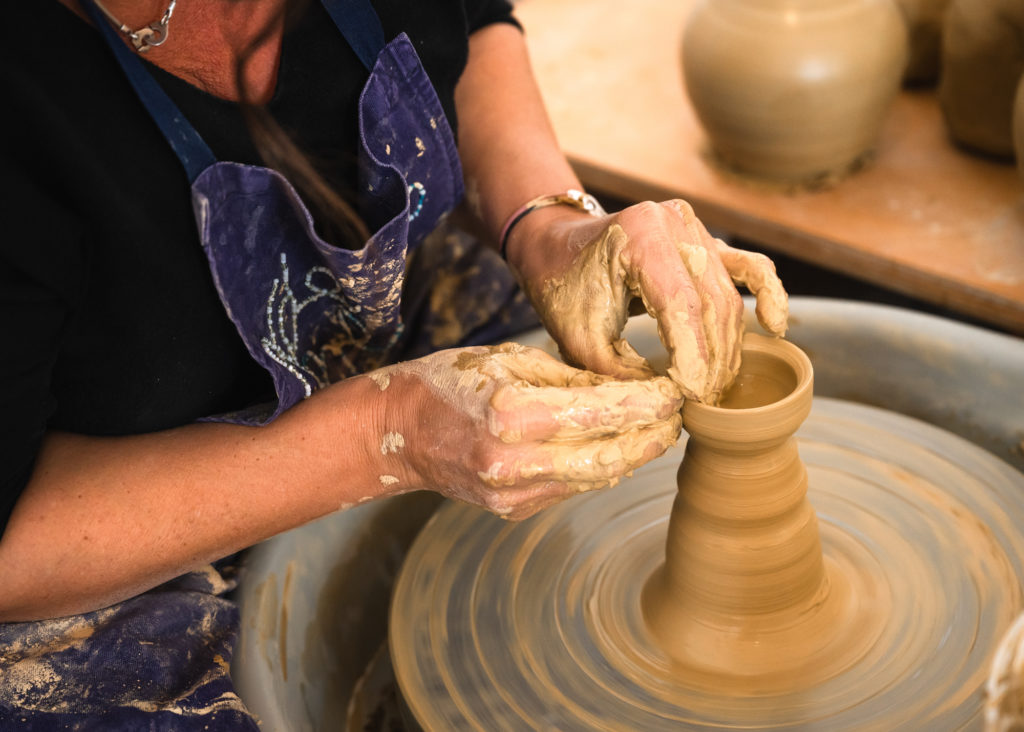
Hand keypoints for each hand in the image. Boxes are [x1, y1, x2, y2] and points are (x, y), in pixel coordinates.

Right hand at [375, 343, 682, 520]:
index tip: (675, 393)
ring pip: (596, 478)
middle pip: (609, 456)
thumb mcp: (510, 360)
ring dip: (633, 457)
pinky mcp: (513, 510)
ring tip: (658, 432)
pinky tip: (616, 449)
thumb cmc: (451, 382)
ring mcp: (512, 493)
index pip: (600, 413)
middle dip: (652, 439)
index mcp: (512, 413)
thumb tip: (630, 388)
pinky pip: (571, 488)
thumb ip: (571, 379)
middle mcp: (514, 461)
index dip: (646, 405)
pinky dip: (600, 468)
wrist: (398, 433)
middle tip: (679, 418)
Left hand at [506, 199, 788, 403]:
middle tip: (705, 402)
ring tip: (719, 386)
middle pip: (713, 303)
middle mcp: (674, 223)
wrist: (554, 246)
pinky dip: (766, 295)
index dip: (695, 358)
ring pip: (729, 295)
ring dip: (730, 345)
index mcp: (639, 236)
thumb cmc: (562, 288)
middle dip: (713, 359)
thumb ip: (621, 373)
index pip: (682, 306)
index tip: (693, 397)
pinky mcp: (704, 239)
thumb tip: (667, 404)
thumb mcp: (579, 338)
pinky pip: (748, 267)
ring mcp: (693, 227)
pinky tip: (775, 327)